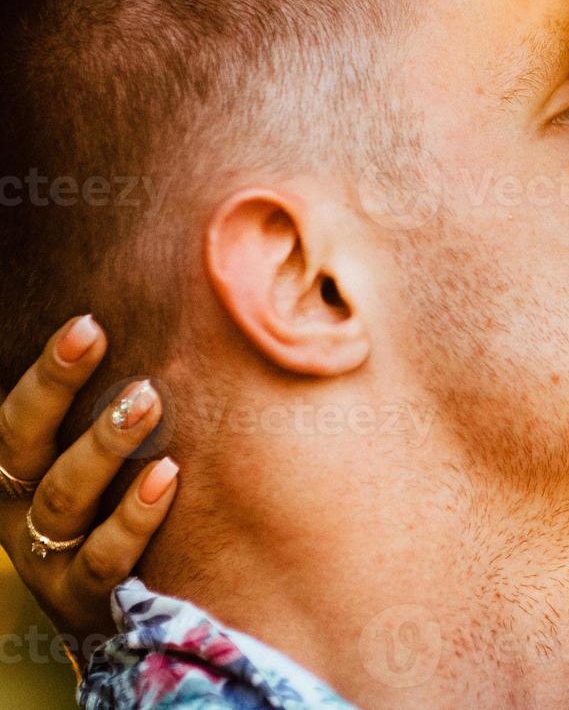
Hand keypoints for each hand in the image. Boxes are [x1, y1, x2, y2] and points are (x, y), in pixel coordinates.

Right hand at [0, 316, 178, 644]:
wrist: (132, 621)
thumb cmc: (127, 515)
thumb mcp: (111, 465)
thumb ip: (125, 408)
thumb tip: (177, 325)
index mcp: (21, 472)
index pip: (17, 414)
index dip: (47, 370)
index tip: (88, 323)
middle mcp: (22, 512)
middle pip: (23, 445)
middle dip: (57, 388)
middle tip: (99, 339)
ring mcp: (50, 560)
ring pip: (62, 498)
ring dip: (103, 445)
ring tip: (148, 400)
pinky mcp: (85, 603)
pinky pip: (103, 559)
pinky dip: (133, 518)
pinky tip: (167, 477)